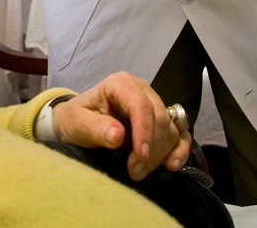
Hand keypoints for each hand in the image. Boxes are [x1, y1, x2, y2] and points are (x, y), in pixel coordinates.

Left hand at [51, 72, 191, 180]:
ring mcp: (154, 105)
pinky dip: (179, 150)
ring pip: (170, 129)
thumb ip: (97, 128)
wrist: (77, 122)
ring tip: (138, 172)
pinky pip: (179, 134)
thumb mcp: (79, 123)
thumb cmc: (76, 119)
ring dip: (159, 154)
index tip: (140, 157)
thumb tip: (118, 136)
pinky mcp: (161, 121)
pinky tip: (171, 165)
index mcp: (121, 84)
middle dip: (150, 149)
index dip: (144, 132)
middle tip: (133, 171)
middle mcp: (142, 90)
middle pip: (159, 119)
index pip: (141, 106)